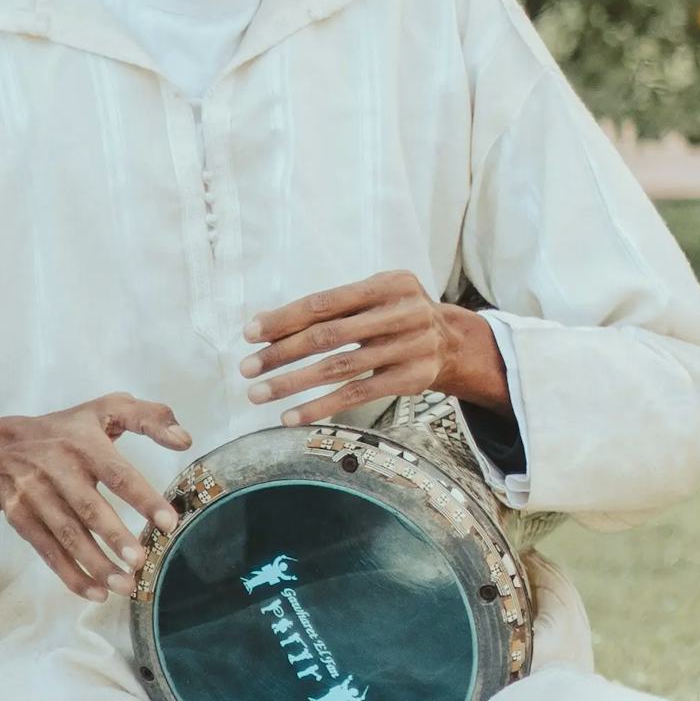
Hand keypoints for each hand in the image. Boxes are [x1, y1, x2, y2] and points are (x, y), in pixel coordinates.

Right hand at [0, 394, 191, 601]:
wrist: (2, 446)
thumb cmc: (70, 429)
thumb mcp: (109, 408)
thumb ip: (151, 417)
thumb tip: (185, 439)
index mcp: (84, 442)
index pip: (118, 474)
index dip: (143, 498)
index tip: (168, 522)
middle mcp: (56, 469)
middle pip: (88, 508)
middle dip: (114, 537)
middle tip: (141, 561)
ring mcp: (34, 495)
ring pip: (66, 534)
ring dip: (95, 564)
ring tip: (125, 585)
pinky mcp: (20, 518)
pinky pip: (46, 550)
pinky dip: (70, 574)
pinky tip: (95, 592)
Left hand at [242, 272, 503, 425]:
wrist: (453, 341)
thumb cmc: (396, 316)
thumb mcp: (373, 299)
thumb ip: (330, 309)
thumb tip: (264, 324)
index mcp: (390, 283)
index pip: (326, 302)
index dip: (285, 318)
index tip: (250, 333)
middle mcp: (403, 312)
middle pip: (330, 335)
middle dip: (282, 352)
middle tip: (247, 368)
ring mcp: (411, 347)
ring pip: (339, 368)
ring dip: (293, 383)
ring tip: (258, 393)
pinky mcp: (412, 379)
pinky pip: (357, 395)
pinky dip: (320, 407)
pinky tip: (291, 417)